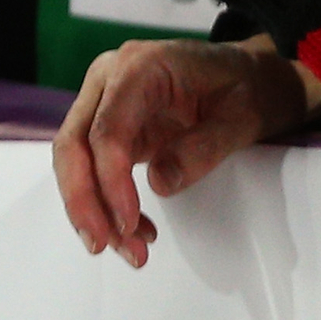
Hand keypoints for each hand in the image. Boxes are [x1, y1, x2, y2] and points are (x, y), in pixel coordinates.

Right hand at [54, 35, 315, 263]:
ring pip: (74, 157)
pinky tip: (135, 229)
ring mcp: (104, 101)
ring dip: (91, 207)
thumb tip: (160, 184)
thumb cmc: (247, 89)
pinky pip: (92, 165)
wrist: (247, 74)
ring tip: (130, 251)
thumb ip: (203, 148)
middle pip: (73, 142)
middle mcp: (108, 81)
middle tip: (103, 246)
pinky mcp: (109, 125)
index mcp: (138, 68)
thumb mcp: (242, 118)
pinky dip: (106, 201)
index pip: (106, 128)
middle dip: (83, 199)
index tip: (129, 223)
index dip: (110, 179)